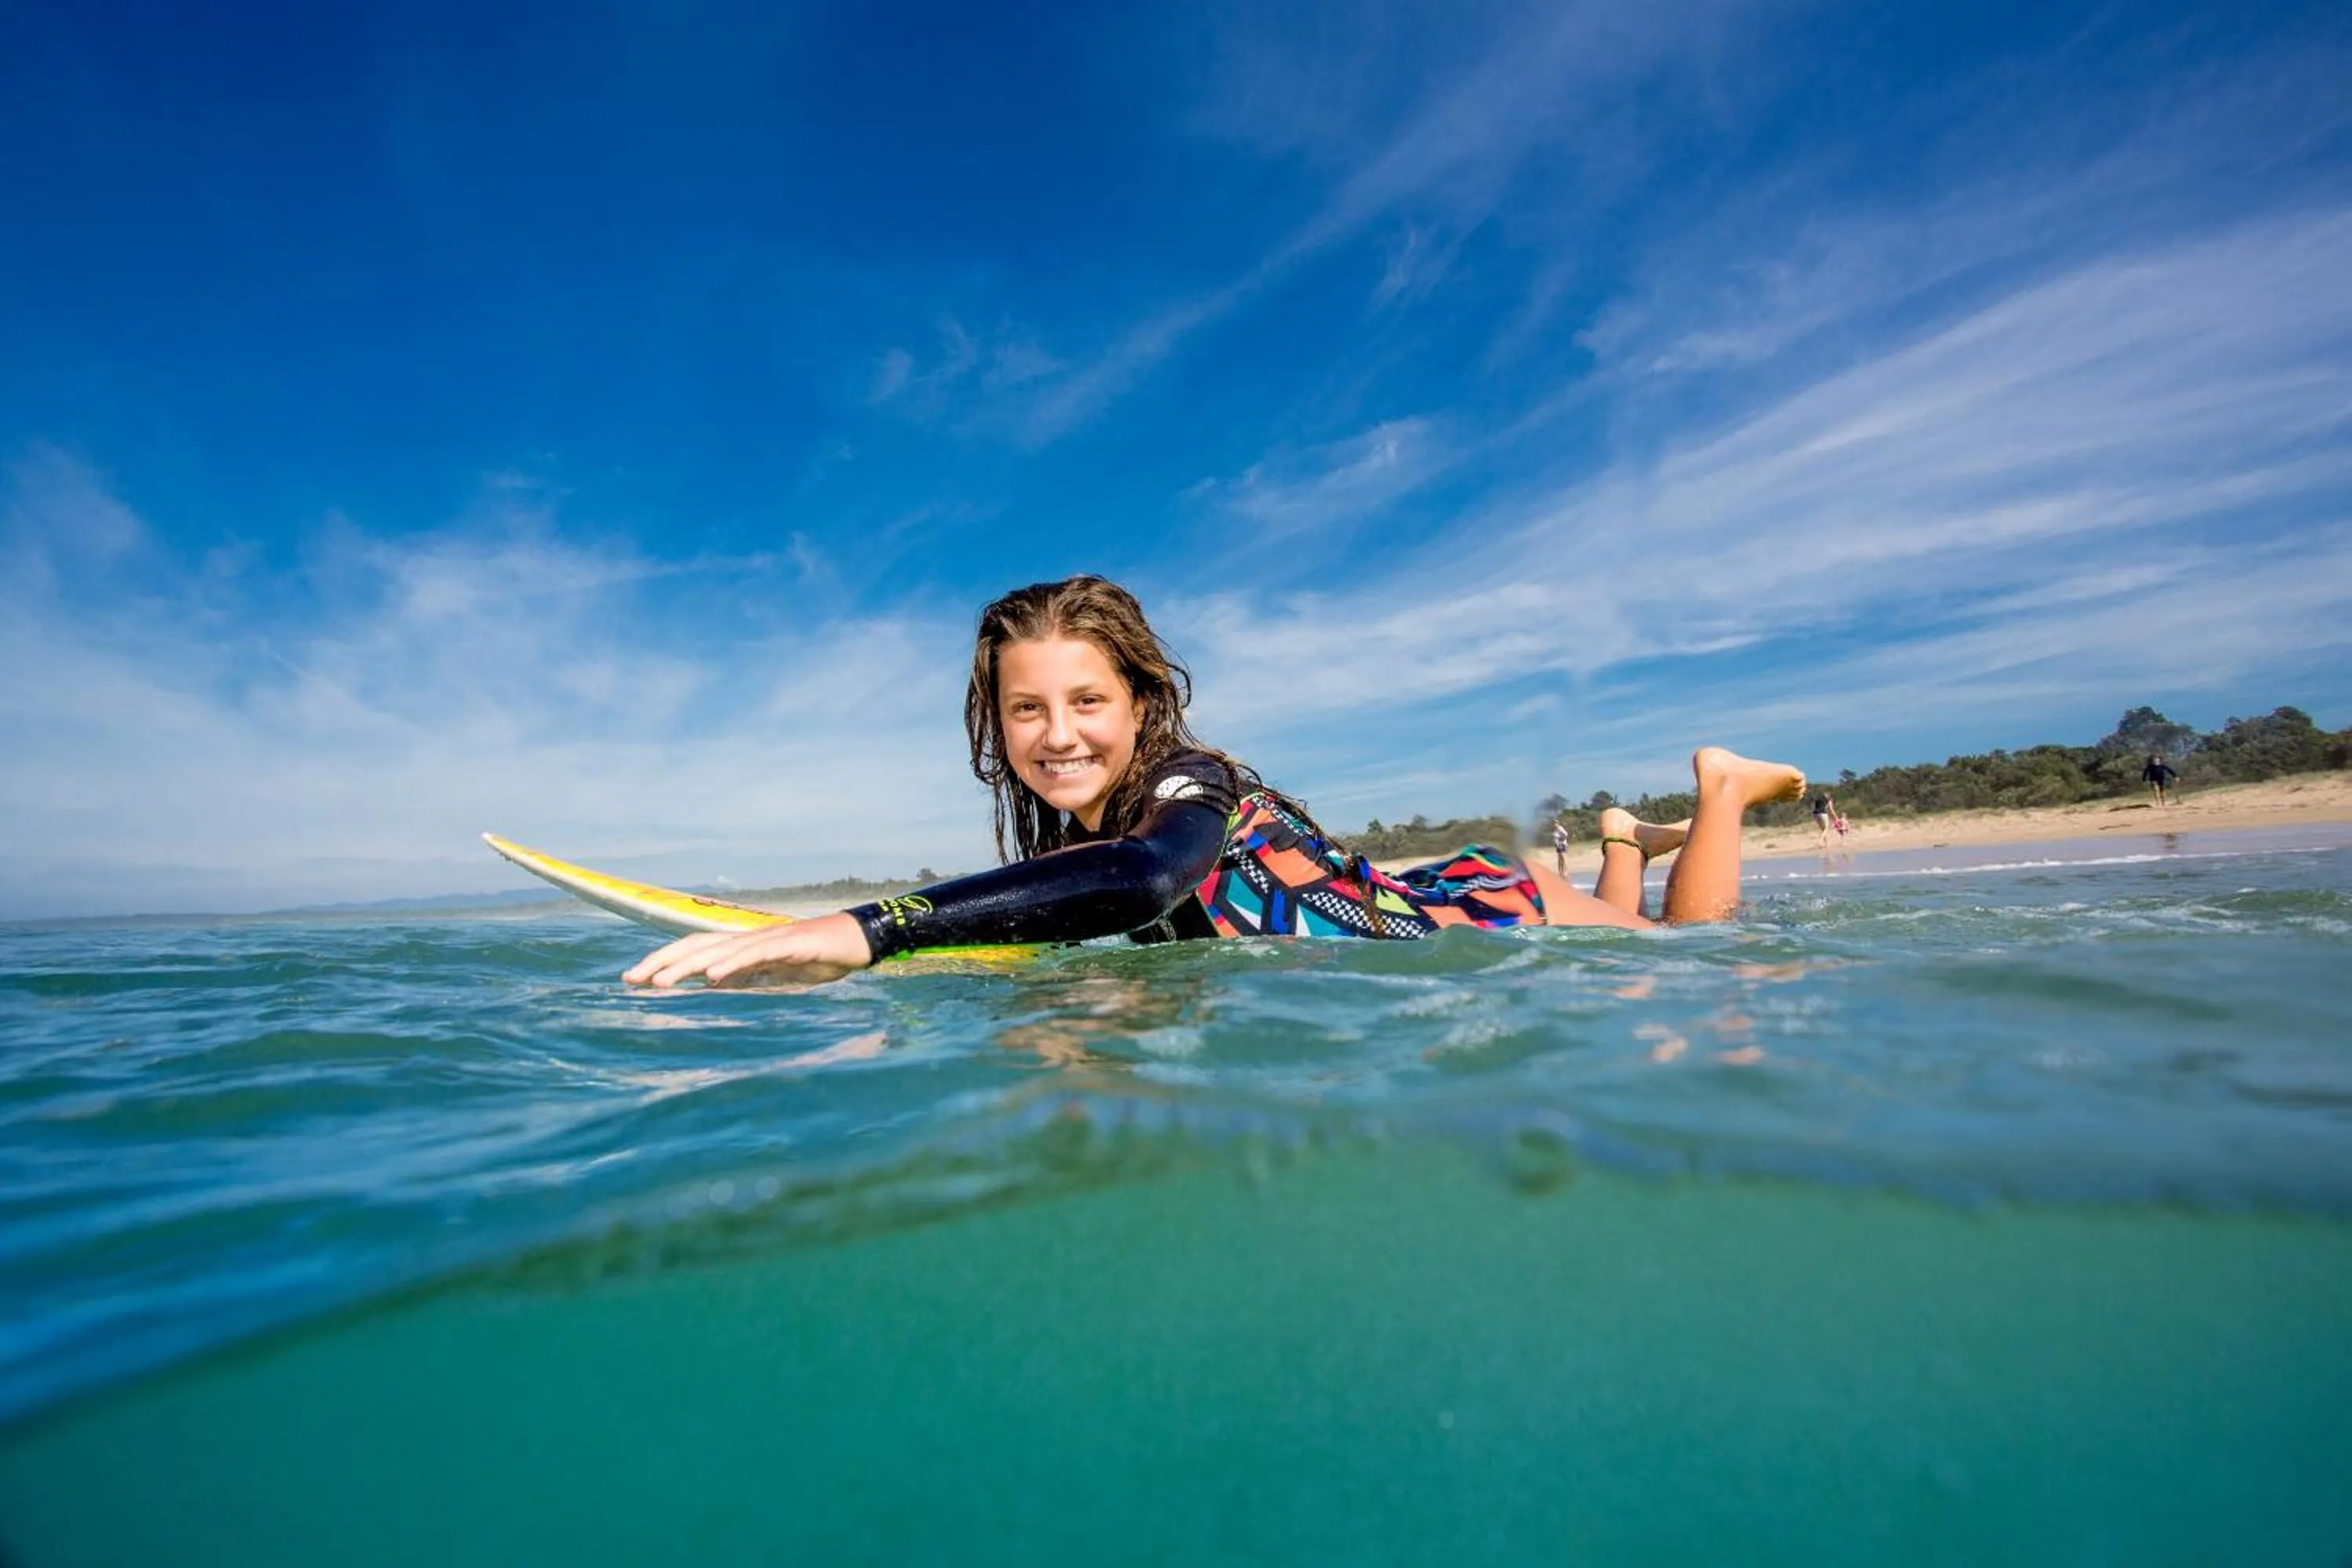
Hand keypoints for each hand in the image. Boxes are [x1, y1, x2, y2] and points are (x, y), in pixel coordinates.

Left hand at [623, 912, 875, 988]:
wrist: (857, 941)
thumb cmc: (817, 958)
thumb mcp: (774, 974)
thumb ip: (744, 976)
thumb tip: (710, 984)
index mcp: (742, 947)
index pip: (694, 950)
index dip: (663, 961)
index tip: (634, 979)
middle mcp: (748, 938)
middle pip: (696, 946)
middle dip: (660, 961)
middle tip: (629, 979)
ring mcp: (767, 939)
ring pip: (719, 950)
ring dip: (686, 965)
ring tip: (659, 982)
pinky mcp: (789, 943)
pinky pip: (755, 954)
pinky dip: (731, 964)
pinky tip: (712, 976)